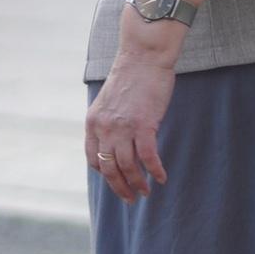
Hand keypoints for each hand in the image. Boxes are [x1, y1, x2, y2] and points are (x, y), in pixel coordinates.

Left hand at [85, 30, 181, 202]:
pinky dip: (155, 170)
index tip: (116, 180)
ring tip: (146, 192)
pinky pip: (148, 157)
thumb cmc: (132, 76)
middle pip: (108, 168)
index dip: (104, 173)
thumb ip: (109, 122)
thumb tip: (117, 141)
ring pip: (127, 167)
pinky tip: (161, 178)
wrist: (143, 55)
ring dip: (137, 183)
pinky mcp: (144, 125)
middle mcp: (104, 127)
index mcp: (93, 122)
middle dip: (119, 187)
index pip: (93, 158)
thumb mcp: (110, 101)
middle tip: (130, 198)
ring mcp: (123, 127)